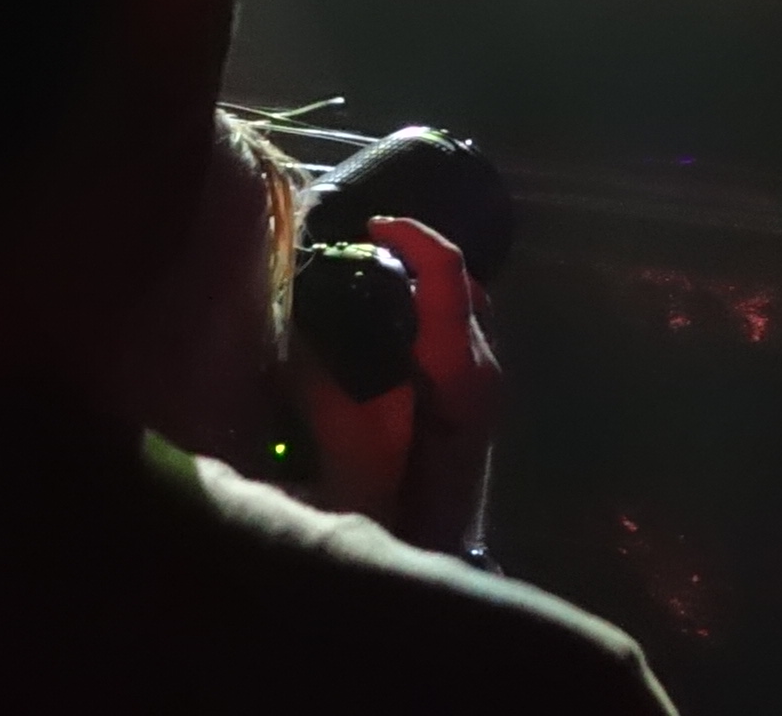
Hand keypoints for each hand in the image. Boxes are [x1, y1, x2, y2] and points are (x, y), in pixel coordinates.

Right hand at [281, 217, 502, 546]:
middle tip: (354, 249)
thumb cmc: (400, 515)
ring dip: (418, 282)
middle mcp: (482, 367)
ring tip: (364, 277)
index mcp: (460, 374)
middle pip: (459, 280)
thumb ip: (326, 393)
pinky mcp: (473, 393)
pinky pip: (452, 330)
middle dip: (411, 253)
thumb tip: (298, 333)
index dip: (414, 237)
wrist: (437, 558)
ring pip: (460, 302)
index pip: (450, 276)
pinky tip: (378, 324)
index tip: (370, 224)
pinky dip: (421, 311)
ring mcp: (483, 379)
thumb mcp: (353, 455)